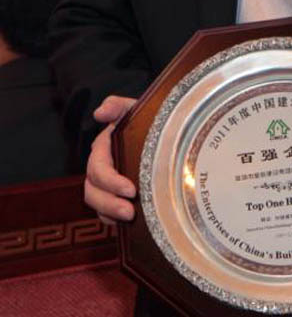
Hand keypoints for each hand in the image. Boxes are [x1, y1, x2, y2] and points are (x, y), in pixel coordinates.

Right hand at [85, 95, 136, 224]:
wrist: (160, 130)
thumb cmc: (145, 117)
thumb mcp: (133, 108)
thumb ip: (117, 106)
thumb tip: (99, 112)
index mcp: (103, 147)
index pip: (98, 168)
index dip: (111, 181)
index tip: (131, 190)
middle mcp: (100, 166)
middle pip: (93, 190)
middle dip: (109, 202)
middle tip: (130, 211)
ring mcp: (105, 183)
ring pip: (96, 202)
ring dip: (110, 212)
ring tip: (130, 217)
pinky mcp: (113, 194)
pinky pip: (104, 212)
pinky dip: (112, 218)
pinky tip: (128, 223)